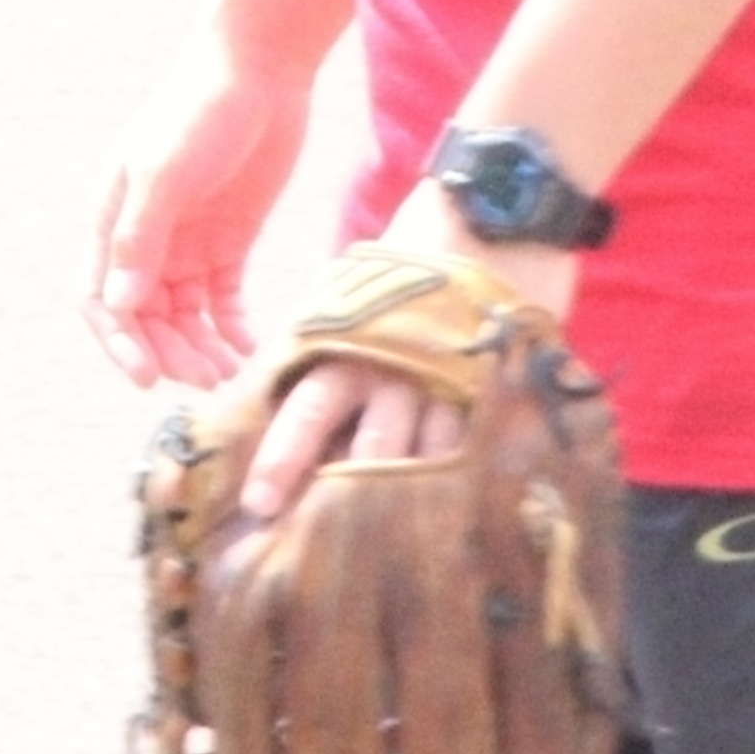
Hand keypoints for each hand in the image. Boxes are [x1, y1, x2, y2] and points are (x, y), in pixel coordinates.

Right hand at [92, 47, 320, 388]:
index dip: (118, 342)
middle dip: (168, 352)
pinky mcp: (228, 242)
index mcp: (115, 220)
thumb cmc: (200, 109)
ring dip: (199, 348)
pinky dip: (231, 329)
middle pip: (145, 316)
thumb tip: (120, 306)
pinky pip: (223, 301)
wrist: (259, 68)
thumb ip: (142, 237)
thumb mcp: (165, 171)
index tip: (147, 378)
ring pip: (184, 316)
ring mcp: (188, 242)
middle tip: (204, 379)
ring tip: (229, 374)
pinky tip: (250, 349)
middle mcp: (147, 239)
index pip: (102, 298)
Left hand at [236, 184, 577, 522]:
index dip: (280, 456)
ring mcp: (444, 380)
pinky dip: (455, 482)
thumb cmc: (422, 243)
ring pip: (414, 458)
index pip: (305, 408)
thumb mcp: (363, 286)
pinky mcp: (492, 384)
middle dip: (327, 497)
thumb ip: (336, 335)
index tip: (256, 501)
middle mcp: (390, 366)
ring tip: (376, 551)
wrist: (498, 202)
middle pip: (354, 448)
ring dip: (392, 504)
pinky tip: (448, 519)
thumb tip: (291, 376)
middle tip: (306, 541)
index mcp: (351, 339)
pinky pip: (471, 445)